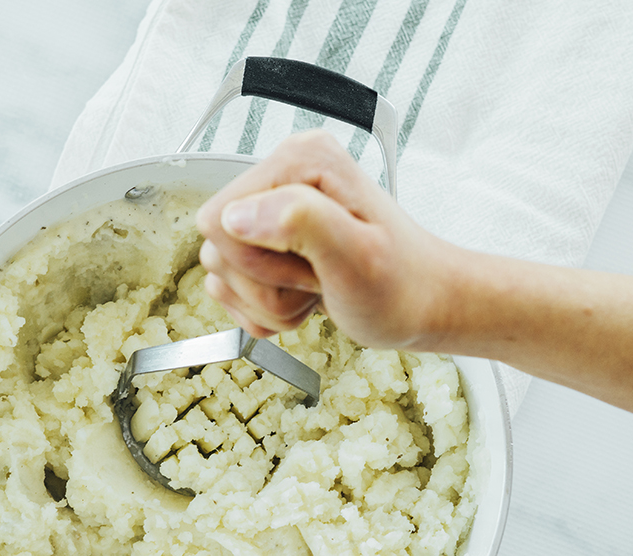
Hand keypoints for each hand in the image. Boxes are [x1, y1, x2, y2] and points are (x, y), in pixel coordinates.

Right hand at [196, 130, 448, 349]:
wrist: (420, 305)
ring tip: (314, 288)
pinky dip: (267, 310)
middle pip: (218, 250)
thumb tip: (238, 215)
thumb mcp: (359, 255)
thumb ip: (300, 222)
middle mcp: (280, 178)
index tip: (309, 264)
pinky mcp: (266, 242)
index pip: (218, 219)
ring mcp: (271, 212)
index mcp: (299, 162)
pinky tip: (304, 296)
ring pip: (223, 276)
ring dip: (268, 302)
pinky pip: (234, 290)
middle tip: (316, 281)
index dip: (258, 261)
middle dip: (265, 286)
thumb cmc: (401, 286)